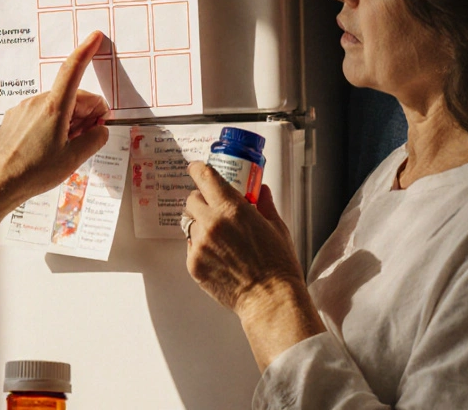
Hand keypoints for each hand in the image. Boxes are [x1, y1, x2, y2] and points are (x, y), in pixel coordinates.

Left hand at [0, 32, 110, 207]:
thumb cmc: (33, 172)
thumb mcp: (73, 159)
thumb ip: (94, 140)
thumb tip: (101, 129)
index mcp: (54, 107)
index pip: (73, 70)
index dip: (86, 52)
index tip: (95, 37)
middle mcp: (37, 103)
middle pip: (72, 96)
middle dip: (87, 112)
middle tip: (91, 137)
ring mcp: (24, 110)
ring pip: (58, 106)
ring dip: (70, 120)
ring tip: (68, 148)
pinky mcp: (15, 119)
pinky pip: (42, 114)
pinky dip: (54, 124)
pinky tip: (52, 147)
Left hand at [184, 161, 306, 315]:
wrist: (270, 300)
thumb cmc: (278, 265)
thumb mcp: (276, 227)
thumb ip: (264, 204)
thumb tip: (261, 190)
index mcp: (232, 209)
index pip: (205, 177)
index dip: (198, 170)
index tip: (196, 169)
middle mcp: (212, 223)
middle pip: (192, 200)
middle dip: (202, 200)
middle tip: (214, 208)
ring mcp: (200, 244)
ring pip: (189, 224)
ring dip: (200, 224)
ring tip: (220, 237)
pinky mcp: (193, 264)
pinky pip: (190, 246)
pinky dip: (200, 246)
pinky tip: (219, 255)